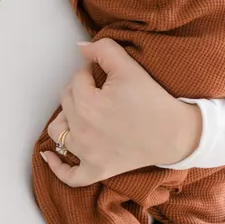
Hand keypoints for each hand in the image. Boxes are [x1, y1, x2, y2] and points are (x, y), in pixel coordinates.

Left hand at [40, 40, 204, 187]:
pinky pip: (69, 175)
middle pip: (66, 102)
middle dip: (79, 91)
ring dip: (64, 119)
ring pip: (58, 132)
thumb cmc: (153, 100)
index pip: (76, 79)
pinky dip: (56, 166)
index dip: (90, 72)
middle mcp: (81, 130)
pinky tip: (48, 155)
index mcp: (86, 104)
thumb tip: (79, 47)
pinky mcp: (96, 170)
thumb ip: (102, 49)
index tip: (106, 76)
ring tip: (79, 112)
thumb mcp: (129, 67)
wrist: (176, 134)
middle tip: (100, 90)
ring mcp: (87, 154)